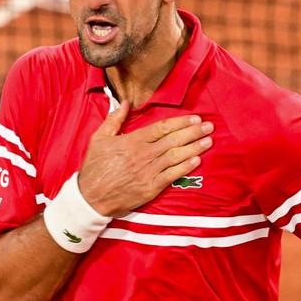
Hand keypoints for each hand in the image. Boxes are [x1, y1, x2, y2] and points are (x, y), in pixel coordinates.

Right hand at [77, 104, 213, 216]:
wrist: (90, 197)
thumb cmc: (94, 167)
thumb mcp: (98, 138)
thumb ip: (113, 119)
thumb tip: (124, 102)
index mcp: (132, 141)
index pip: (162, 128)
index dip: (180, 123)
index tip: (195, 119)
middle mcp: (143, 155)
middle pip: (173, 140)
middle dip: (193, 132)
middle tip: (209, 126)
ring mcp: (148, 172)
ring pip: (175, 156)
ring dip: (194, 148)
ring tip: (208, 141)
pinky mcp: (150, 188)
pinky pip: (171, 175)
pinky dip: (185, 167)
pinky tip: (197, 160)